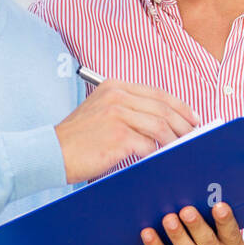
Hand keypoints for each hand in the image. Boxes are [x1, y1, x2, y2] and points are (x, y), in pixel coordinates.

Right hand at [55, 79, 198, 182]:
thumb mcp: (100, 111)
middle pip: (163, 108)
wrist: (50, 152)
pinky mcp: (118, 136)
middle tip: (194, 135)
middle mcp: (117, 96)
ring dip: (174, 139)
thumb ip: (129, 110)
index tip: (192, 118)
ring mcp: (118, 115)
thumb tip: (162, 122)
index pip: (157, 94)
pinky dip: (158, 152)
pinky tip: (161, 157)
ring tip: (181, 148)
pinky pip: (148, 144)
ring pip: (160, 126)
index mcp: (114, 87)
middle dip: (183, 123)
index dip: (180, 107)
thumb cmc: (76, 139)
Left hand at [142, 202, 243, 244]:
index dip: (226, 222)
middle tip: (187, 211)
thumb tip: (198, 197)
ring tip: (169, 219)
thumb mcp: (212, 237)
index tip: (219, 205)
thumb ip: (211, 223)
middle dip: (197, 227)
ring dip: (178, 235)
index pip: (233, 237)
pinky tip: (148, 234)